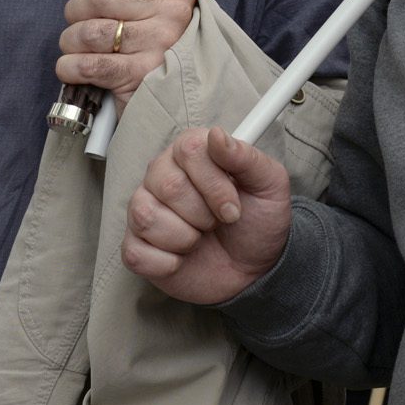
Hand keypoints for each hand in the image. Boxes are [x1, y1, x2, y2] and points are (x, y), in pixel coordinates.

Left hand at [54, 0, 198, 105]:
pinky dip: (69, 66)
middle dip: (76, 11)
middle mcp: (172, 9)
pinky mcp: (142, 75)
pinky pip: (87, 64)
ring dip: (71, 40)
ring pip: (89, 31)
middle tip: (82, 21)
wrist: (172, 89)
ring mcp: (160, 43)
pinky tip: (75, 66)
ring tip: (79, 45)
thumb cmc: (146, 33)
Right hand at [122, 127, 292, 304]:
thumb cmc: (257, 222)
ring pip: (146, 217)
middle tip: (217, 223)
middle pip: (168, 185)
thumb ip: (246, 157)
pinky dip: (168, 263)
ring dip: (185, 238)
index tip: (233, 207)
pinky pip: (137, 253)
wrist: (252, 269)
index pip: (189, 150)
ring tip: (199, 238)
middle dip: (203, 214)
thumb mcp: (268, 185)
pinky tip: (183, 258)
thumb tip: (217, 135)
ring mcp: (144, 208)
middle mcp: (162, 174)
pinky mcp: (136, 245)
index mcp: (193, 152)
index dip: (214, 184)